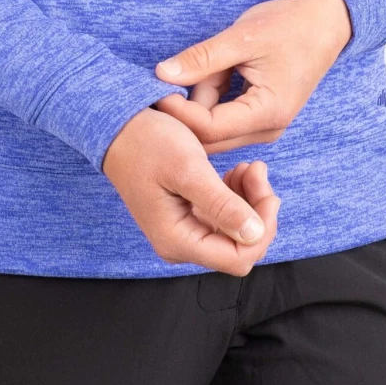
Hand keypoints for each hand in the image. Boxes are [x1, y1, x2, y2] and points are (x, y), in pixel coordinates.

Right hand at [101, 106, 280, 274]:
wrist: (118, 125)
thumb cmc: (147, 142)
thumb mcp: (188, 168)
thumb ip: (221, 205)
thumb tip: (254, 234)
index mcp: (177, 240)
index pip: (237, 258)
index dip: (261, 229)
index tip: (267, 190)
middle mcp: (180, 244)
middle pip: (239, 247)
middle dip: (257, 212)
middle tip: (256, 169)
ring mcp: (183, 231)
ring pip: (234, 232)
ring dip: (249, 201)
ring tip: (246, 167)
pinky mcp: (186, 215)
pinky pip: (222, 218)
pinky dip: (236, 197)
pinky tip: (234, 173)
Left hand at [150, 0, 351, 154]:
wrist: (325, 23)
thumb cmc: (289, 26)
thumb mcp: (242, 38)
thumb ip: (202, 59)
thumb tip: (161, 74)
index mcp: (267, 113)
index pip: (209, 128)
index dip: (178, 111)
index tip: (155, 87)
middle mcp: (267, 130)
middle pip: (209, 135)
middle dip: (186, 107)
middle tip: (171, 73)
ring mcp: (264, 127)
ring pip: (214, 125)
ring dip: (201, 96)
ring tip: (212, 61)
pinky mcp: (260, 118)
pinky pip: (225, 116)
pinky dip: (213, 94)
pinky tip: (218, 68)